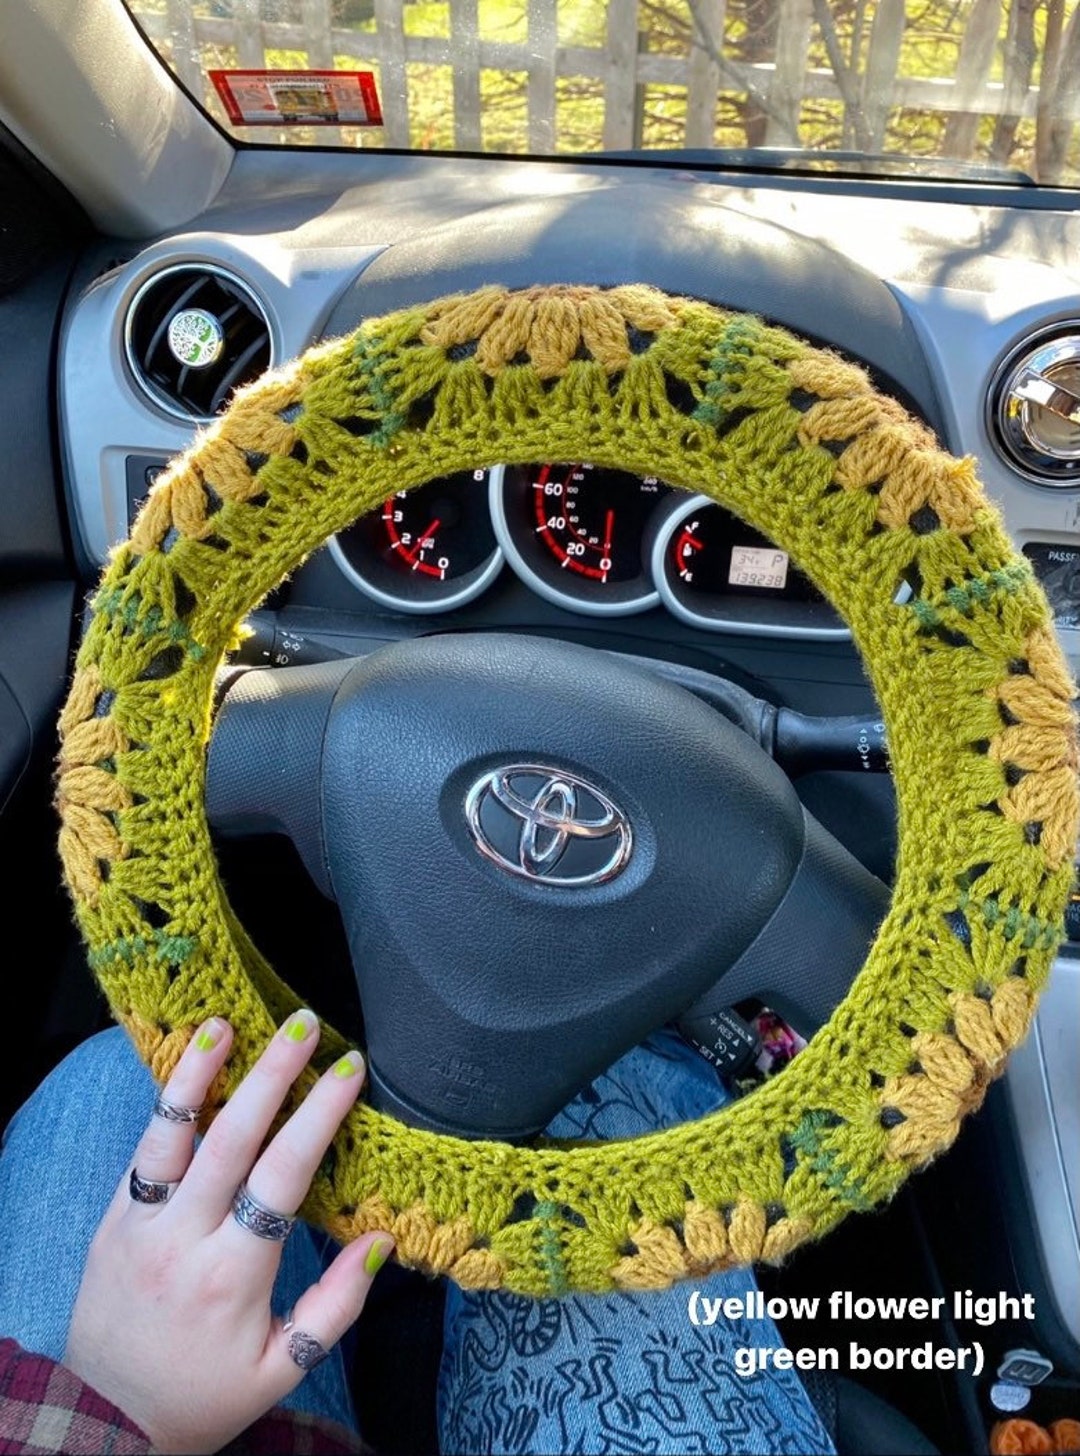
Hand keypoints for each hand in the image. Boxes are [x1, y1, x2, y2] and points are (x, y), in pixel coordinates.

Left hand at [64, 1011, 391, 1453]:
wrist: (104, 1425)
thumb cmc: (205, 1397)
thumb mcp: (282, 1369)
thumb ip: (334, 1306)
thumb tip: (380, 1240)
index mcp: (231, 1278)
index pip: (281, 1179)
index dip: (317, 1118)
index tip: (348, 1069)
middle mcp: (181, 1241)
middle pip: (230, 1141)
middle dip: (272, 1075)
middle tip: (304, 1024)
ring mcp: (138, 1226)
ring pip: (170, 1136)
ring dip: (200, 1074)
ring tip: (226, 1023)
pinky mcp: (111, 1222)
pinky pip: (142, 1153)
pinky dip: (167, 1106)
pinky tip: (188, 1067)